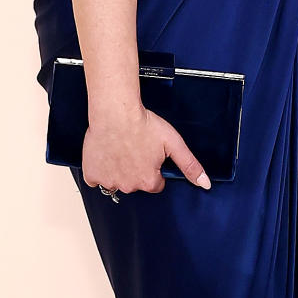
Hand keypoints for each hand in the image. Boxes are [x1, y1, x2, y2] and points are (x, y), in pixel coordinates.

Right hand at [82, 104, 210, 193]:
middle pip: (135, 184)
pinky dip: (99, 170)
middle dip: (136, 169)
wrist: (115, 112)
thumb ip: (189, 165)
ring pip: (116, 182)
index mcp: (148, 181)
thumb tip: (205, 183)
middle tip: (135, 148)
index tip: (149, 155)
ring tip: (120, 149)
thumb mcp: (173, 143)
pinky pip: (96, 179)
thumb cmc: (142, 124)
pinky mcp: (92, 174)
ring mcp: (108, 181)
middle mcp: (128, 186)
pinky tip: (106, 155)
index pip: (155, 184)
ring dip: (118, 170)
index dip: (154, 169)